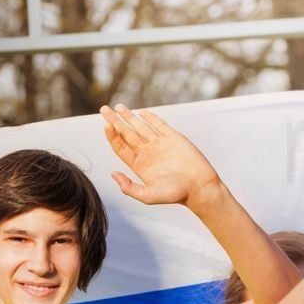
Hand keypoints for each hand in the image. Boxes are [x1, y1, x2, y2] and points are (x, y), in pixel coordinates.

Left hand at [100, 104, 221, 208]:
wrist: (199, 187)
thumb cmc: (175, 194)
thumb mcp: (147, 195)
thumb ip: (128, 187)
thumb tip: (113, 174)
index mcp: (139, 165)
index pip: (121, 147)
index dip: (112, 136)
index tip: (106, 125)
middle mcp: (148, 153)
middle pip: (127, 134)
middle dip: (115, 122)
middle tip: (104, 110)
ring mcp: (160, 144)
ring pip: (141, 127)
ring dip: (129, 116)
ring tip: (118, 107)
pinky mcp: (174, 138)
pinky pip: (160, 125)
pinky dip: (151, 118)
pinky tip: (141, 112)